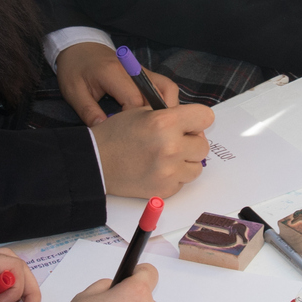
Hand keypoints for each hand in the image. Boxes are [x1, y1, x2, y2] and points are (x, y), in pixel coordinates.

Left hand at [56, 41, 179, 124]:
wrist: (79, 47)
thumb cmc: (75, 69)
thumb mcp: (74, 92)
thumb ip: (89, 112)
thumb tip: (103, 130)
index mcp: (114, 73)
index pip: (135, 101)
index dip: (134, 122)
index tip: (125, 134)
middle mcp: (134, 70)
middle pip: (158, 95)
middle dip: (155, 118)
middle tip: (147, 136)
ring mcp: (143, 70)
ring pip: (168, 89)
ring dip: (166, 109)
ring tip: (155, 127)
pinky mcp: (146, 73)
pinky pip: (164, 87)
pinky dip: (164, 102)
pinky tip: (154, 117)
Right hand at [93, 102, 213, 196]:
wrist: (95, 163)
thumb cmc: (115, 135)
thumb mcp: (141, 112)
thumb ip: (170, 114)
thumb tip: (193, 124)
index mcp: (165, 122)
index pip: (205, 117)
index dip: (198, 120)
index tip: (190, 125)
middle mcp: (170, 147)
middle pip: (203, 146)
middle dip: (191, 143)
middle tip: (174, 142)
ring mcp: (169, 171)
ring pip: (197, 167)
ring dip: (185, 162)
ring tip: (166, 158)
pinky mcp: (164, 190)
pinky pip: (183, 182)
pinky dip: (174, 177)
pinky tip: (157, 170)